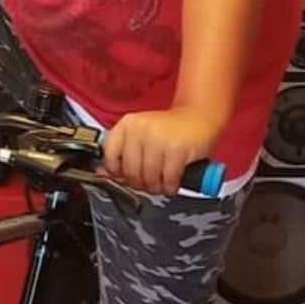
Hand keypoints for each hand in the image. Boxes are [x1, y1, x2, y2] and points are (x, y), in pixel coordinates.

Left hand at [102, 107, 220, 194]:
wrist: (201, 116)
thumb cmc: (171, 130)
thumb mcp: (142, 136)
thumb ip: (123, 154)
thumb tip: (102, 174)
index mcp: (128, 123)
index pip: (109, 154)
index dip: (117, 172)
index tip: (126, 177)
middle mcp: (141, 128)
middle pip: (130, 171)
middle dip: (140, 184)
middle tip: (150, 184)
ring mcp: (159, 138)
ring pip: (148, 177)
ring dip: (156, 187)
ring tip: (162, 183)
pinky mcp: (177, 149)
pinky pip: (168, 179)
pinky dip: (170, 186)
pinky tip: (173, 183)